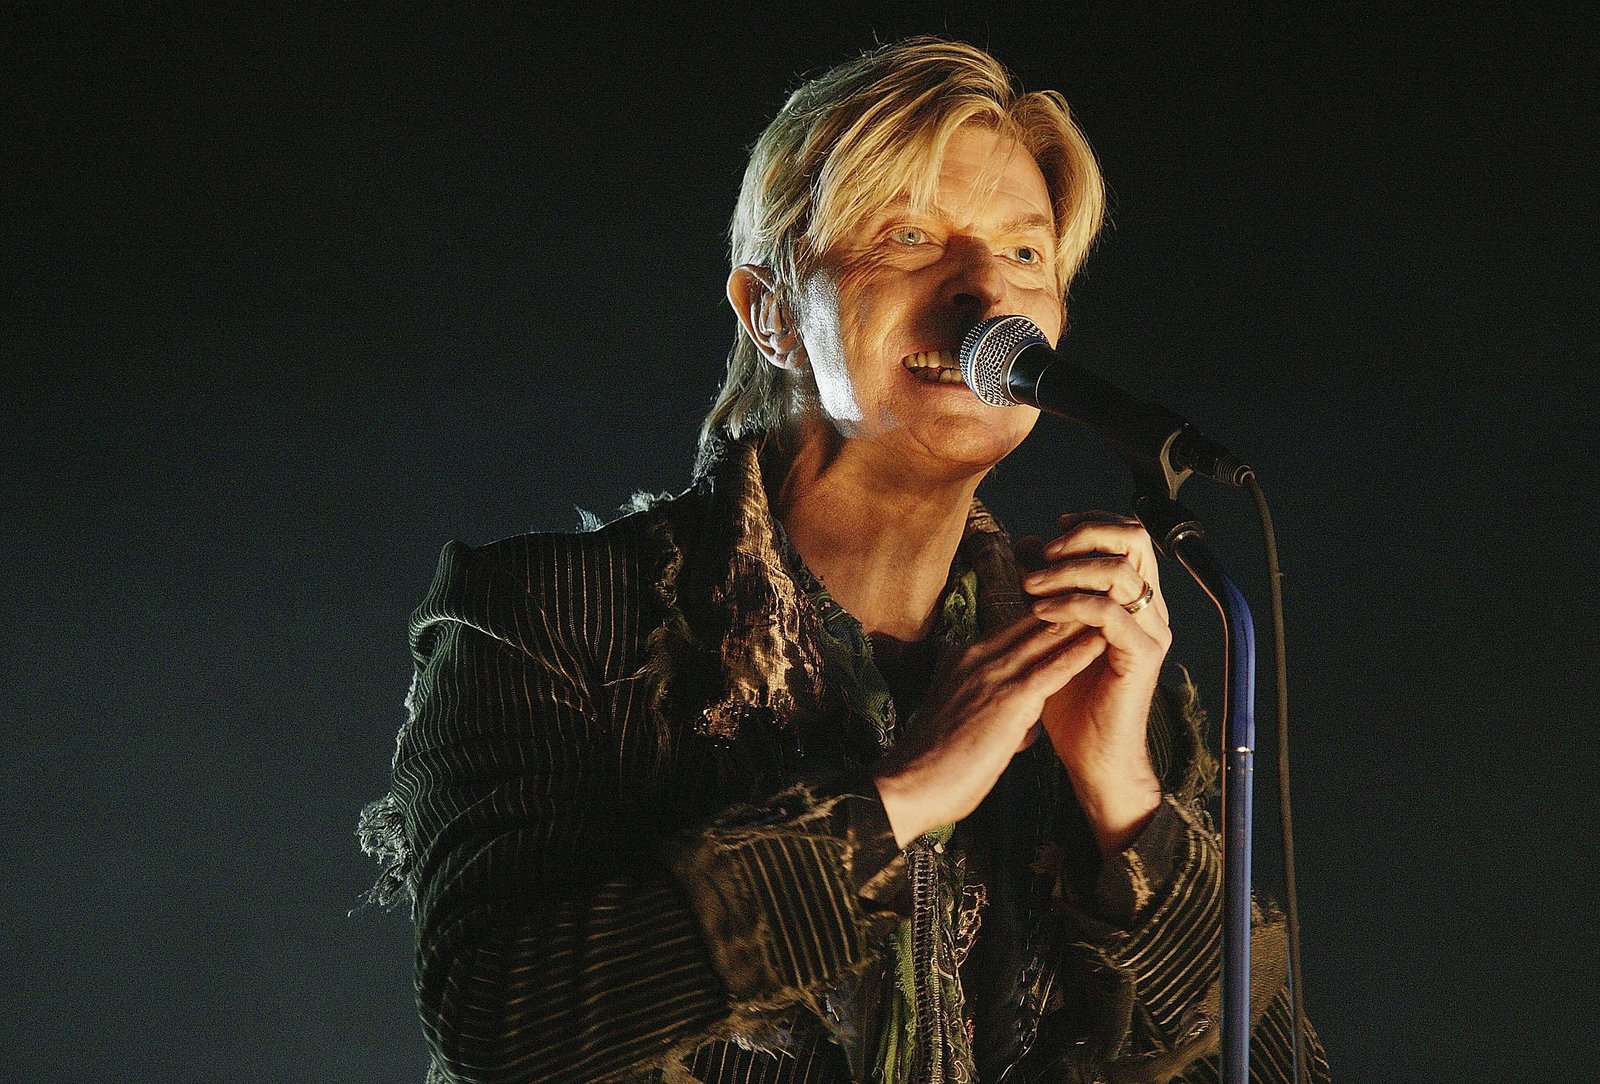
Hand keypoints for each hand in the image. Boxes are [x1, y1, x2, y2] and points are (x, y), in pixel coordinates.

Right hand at [873, 612, 1107, 847]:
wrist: (911, 785)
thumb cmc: (934, 764)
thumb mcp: (960, 720)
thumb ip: (993, 710)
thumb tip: (1025, 723)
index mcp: (960, 659)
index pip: (1010, 627)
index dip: (1043, 617)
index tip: (1071, 608)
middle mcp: (975, 656)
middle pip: (1030, 622)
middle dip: (1065, 608)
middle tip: (1098, 594)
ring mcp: (991, 674)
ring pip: (1044, 636)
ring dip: (1079, 620)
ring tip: (1110, 607)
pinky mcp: (1010, 699)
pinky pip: (1053, 667)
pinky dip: (1079, 651)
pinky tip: (1103, 640)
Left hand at [1023, 512, 1171, 854]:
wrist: (1092, 756)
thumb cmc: (1070, 699)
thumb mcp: (1051, 631)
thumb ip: (1046, 588)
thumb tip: (1028, 543)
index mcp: (1133, 598)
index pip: (1126, 536)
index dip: (1089, 524)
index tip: (1050, 532)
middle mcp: (1149, 608)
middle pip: (1135, 540)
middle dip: (1085, 535)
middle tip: (1044, 552)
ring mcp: (1150, 630)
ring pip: (1120, 572)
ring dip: (1069, 571)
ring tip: (1031, 586)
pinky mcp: (1141, 655)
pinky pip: (1110, 612)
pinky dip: (1070, 604)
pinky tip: (1039, 612)